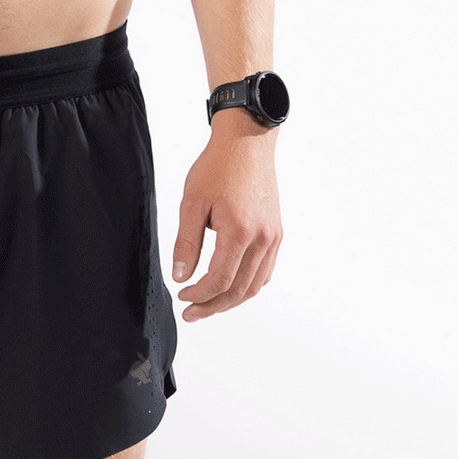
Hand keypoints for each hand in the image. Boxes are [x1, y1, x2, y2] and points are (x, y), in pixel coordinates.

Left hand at [172, 119, 281, 320]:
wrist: (246, 144)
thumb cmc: (218, 167)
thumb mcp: (192, 203)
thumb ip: (186, 243)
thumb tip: (181, 275)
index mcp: (240, 231)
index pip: (219, 280)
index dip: (198, 295)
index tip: (182, 297)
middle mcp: (263, 238)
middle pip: (239, 289)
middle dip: (213, 306)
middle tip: (191, 314)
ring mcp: (273, 237)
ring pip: (254, 285)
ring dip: (230, 300)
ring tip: (208, 305)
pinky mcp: (276, 233)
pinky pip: (265, 271)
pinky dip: (247, 285)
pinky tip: (230, 287)